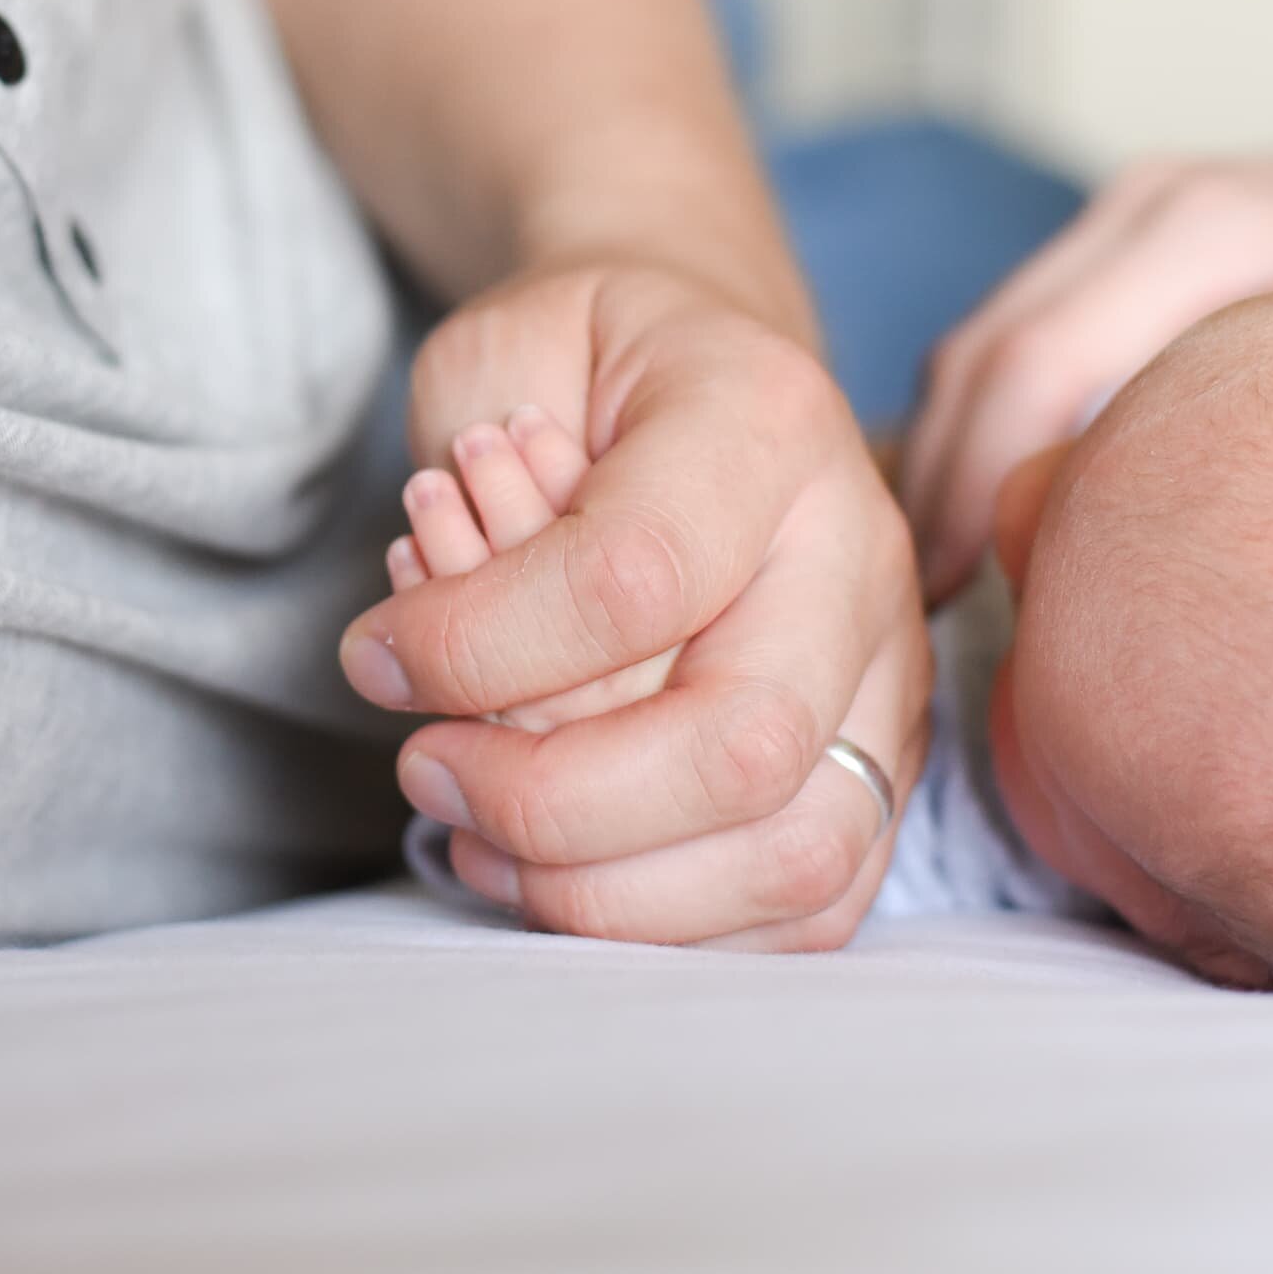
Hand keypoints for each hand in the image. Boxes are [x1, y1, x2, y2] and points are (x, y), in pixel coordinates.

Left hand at [342, 263, 930, 949]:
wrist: (714, 382)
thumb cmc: (596, 366)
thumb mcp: (504, 348)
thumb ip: (461, 471)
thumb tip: (425, 654)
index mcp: (768, 422)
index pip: (636, 579)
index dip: (479, 649)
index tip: (380, 655)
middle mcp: (861, 554)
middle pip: (747, 746)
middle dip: (552, 803)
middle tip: (430, 769)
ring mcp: (892, 669)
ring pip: (800, 854)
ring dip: (614, 890)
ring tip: (487, 842)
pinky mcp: (887, 758)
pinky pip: (821, 900)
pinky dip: (683, 926)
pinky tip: (569, 876)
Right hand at [900, 117, 1272, 599]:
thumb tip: (1169, 511)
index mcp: (1204, 228)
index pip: (1033, 365)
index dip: (970, 485)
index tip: (946, 596)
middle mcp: (1141, 206)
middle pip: (979, 354)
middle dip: (930, 486)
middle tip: (911, 611)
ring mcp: (1120, 214)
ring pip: (978, 342)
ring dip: (938, 455)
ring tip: (926, 576)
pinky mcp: (1116, 238)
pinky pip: (1012, 333)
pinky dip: (973, 422)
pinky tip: (970, 508)